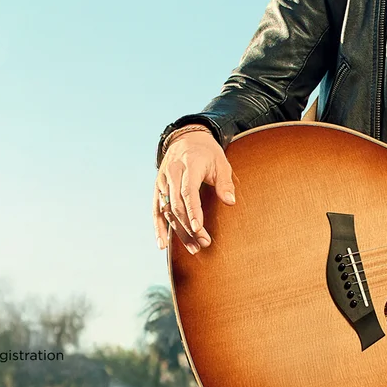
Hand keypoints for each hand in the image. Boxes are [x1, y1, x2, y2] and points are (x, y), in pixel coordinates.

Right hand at [154, 127, 237, 254]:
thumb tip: (230, 201)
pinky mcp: (158, 188)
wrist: (186, 138)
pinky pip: (156, 210)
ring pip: (167, 210)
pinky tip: (162, 244)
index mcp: (189, 165)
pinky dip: (158, 227)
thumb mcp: (221, 162)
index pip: (188, 191)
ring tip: (193, 248)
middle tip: (203, 244)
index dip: (193, 211)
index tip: (199, 228)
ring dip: (178, 231)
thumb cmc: (208, 153)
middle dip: (189, 226)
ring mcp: (163, 181)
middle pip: (177, 204)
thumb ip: (225, 182)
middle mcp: (172, 173)